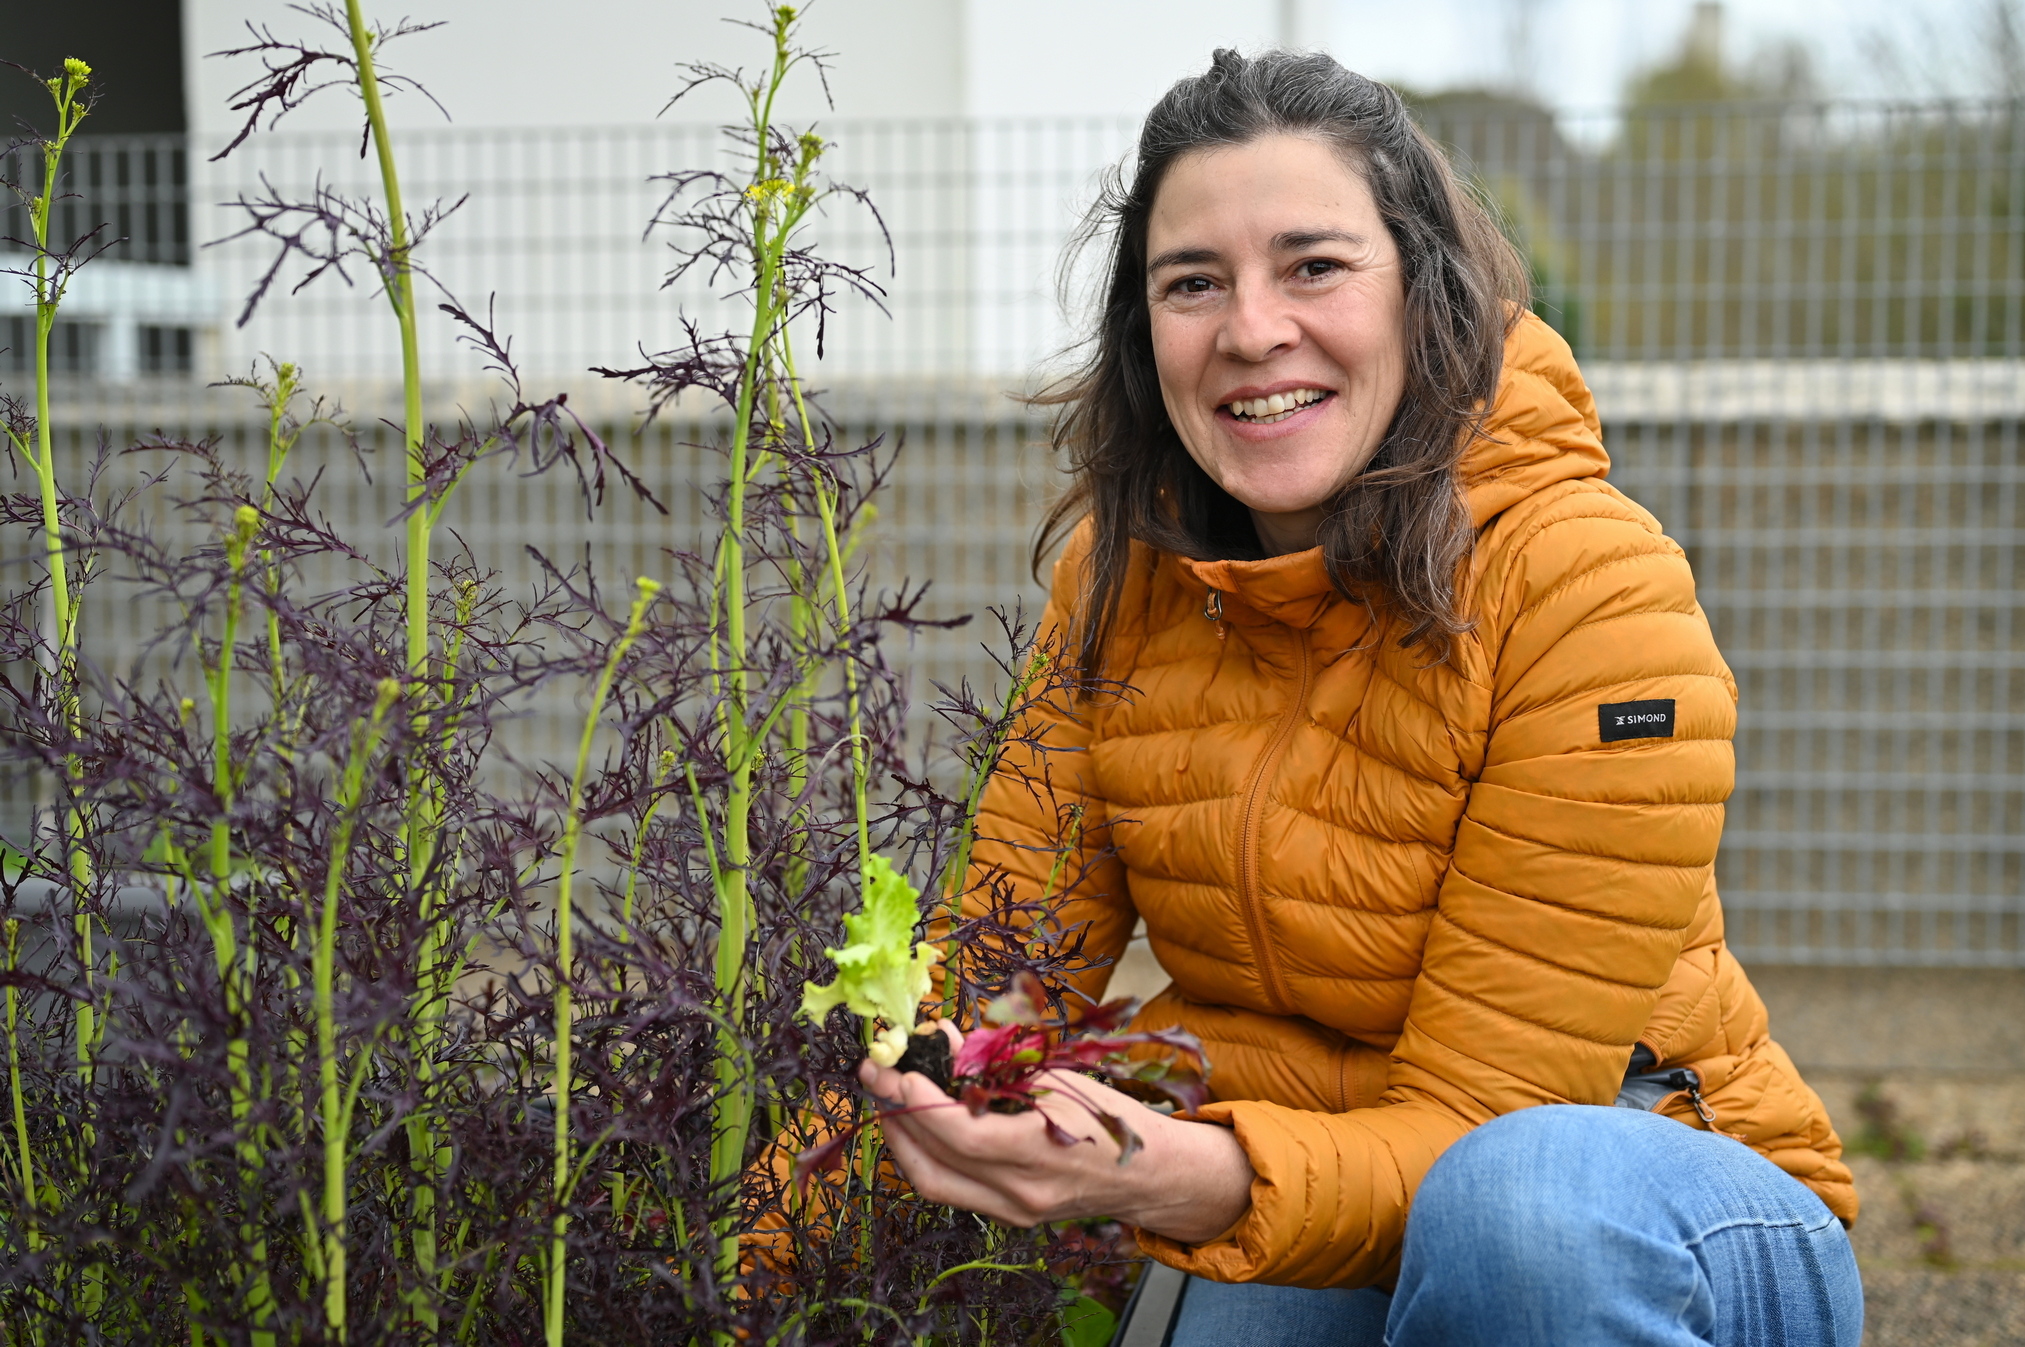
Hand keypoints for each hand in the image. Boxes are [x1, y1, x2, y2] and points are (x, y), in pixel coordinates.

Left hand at [858, 1024, 1254, 1243]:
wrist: (1151, 1175)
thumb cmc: (1109, 1115)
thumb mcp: (1057, 1076)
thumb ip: (994, 1061)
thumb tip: (938, 1037)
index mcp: (1042, 1150)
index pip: (961, 1135)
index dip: (919, 1103)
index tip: (895, 1070)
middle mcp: (1022, 1190)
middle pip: (935, 1162)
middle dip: (895, 1114)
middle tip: (873, 1073)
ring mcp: (1013, 1210)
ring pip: (933, 1182)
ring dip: (900, 1138)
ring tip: (885, 1098)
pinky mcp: (1008, 1215)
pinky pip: (950, 1187)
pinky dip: (924, 1154)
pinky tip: (916, 1123)